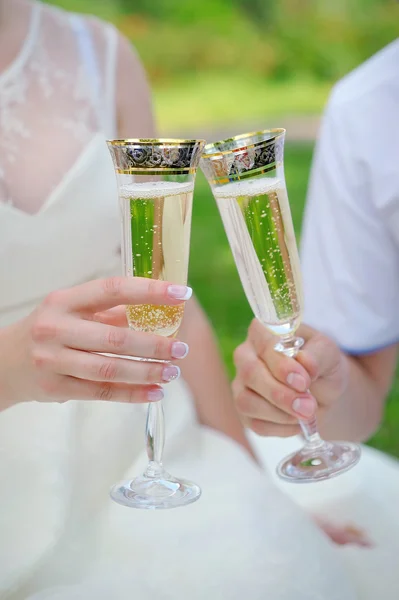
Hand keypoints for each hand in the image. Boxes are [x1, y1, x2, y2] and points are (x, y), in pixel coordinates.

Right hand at [1, 277, 191, 406]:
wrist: (5, 362)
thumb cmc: (50, 331)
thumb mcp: (72, 312)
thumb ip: (110, 312)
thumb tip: (158, 311)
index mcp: (64, 301)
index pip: (112, 290)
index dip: (149, 291)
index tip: (181, 293)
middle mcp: (56, 328)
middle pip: (115, 337)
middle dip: (154, 344)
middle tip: (181, 349)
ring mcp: (53, 360)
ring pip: (110, 369)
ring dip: (147, 371)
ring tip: (172, 372)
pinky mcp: (56, 388)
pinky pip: (101, 392)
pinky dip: (132, 394)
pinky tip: (155, 392)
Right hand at [232, 319, 347, 436]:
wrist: (323, 389)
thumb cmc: (321, 363)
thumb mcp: (328, 353)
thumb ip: (318, 355)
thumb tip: (305, 362)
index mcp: (262, 332)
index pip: (263, 344)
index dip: (281, 365)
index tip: (303, 381)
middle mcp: (245, 355)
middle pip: (249, 373)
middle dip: (280, 394)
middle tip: (309, 406)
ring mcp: (241, 384)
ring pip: (246, 402)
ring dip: (280, 414)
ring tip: (307, 413)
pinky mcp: (244, 411)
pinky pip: (255, 424)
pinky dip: (281, 428)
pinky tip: (297, 421)